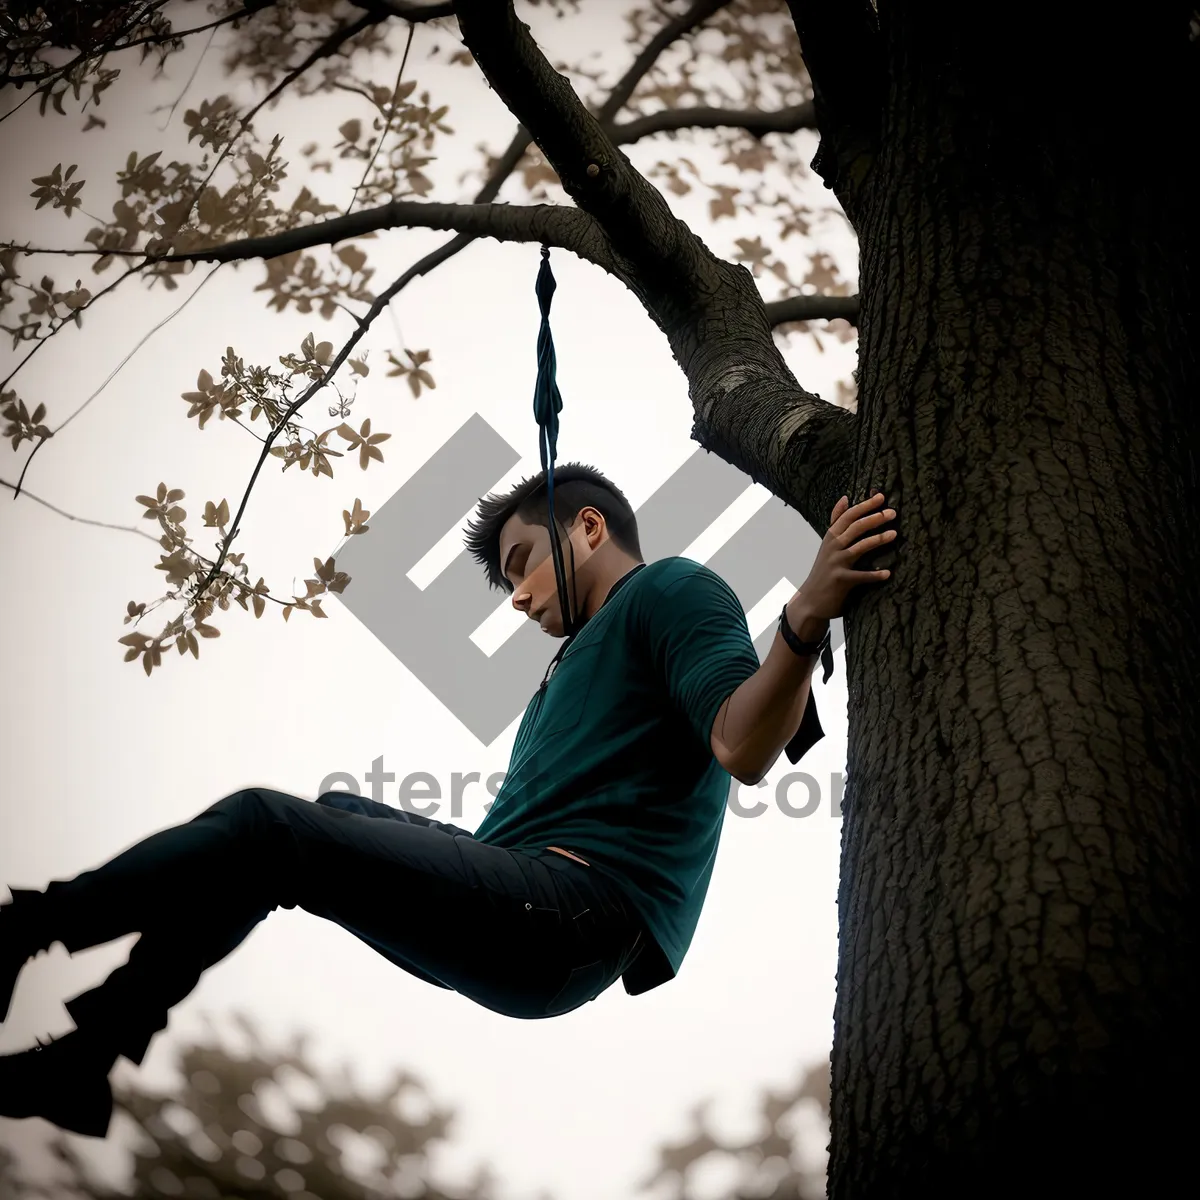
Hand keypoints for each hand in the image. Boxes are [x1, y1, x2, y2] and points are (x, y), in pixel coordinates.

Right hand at [793, 492, 896, 624]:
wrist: (810, 600)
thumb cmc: (824, 570)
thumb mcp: (827, 544)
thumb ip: (836, 522)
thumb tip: (845, 497)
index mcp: (830, 538)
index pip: (847, 516)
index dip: (864, 506)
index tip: (881, 497)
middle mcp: (832, 548)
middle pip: (855, 528)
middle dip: (874, 518)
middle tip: (892, 513)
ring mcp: (836, 564)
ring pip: (859, 547)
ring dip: (877, 539)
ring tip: (894, 534)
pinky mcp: (841, 580)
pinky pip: (861, 576)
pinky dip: (874, 575)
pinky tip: (887, 573)